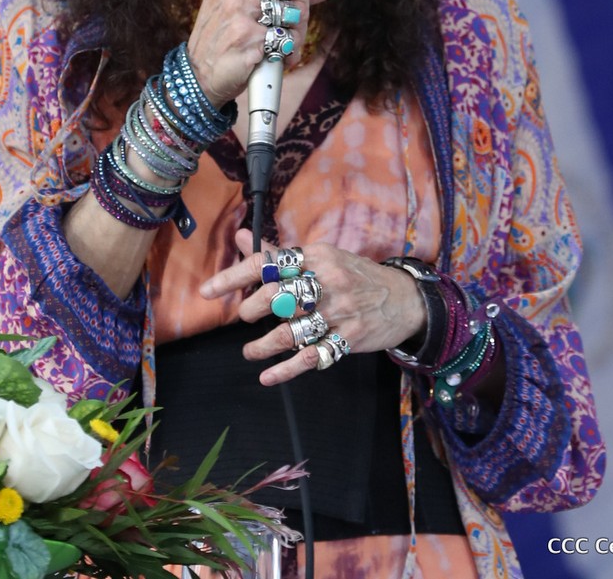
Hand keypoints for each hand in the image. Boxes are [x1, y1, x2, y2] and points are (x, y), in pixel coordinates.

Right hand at [186, 0, 342, 109]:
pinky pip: (286, 38)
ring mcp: (237, 7)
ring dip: (296, 33)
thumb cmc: (229, 34)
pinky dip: (289, 51)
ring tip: (283, 43)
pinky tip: (277, 56)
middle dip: (300, 9)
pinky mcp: (245, 34)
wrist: (202, 74)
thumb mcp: (254, 3)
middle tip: (289, 26)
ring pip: (293, 13)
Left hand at [199, 229, 426, 384]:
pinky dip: (285, 370)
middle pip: (277, 297)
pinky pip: (312, 358)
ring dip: (262, 346)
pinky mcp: (349, 339)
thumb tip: (242, 236)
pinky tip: (267, 376)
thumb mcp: (322, 256)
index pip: (268, 262)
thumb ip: (280, 253)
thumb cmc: (355, 275)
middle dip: (251, 310)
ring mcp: (339, 312)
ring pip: (290, 332)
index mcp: (316, 256)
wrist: (405, 298)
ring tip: (250, 352)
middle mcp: (327, 281)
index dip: (234, 276)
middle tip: (244, 317)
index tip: (208, 290)